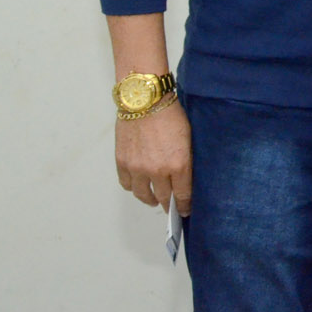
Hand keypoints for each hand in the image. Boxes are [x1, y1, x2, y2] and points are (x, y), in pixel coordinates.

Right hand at [115, 99, 192, 215]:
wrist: (145, 100)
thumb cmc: (170, 114)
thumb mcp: (188, 138)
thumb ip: (186, 160)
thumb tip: (185, 176)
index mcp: (178, 164)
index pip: (183, 194)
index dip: (185, 205)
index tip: (185, 210)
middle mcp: (157, 170)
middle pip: (164, 197)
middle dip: (169, 204)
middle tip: (172, 208)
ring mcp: (138, 168)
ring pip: (143, 194)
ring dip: (150, 199)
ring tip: (154, 199)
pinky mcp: (123, 163)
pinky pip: (127, 184)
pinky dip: (133, 187)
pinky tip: (138, 186)